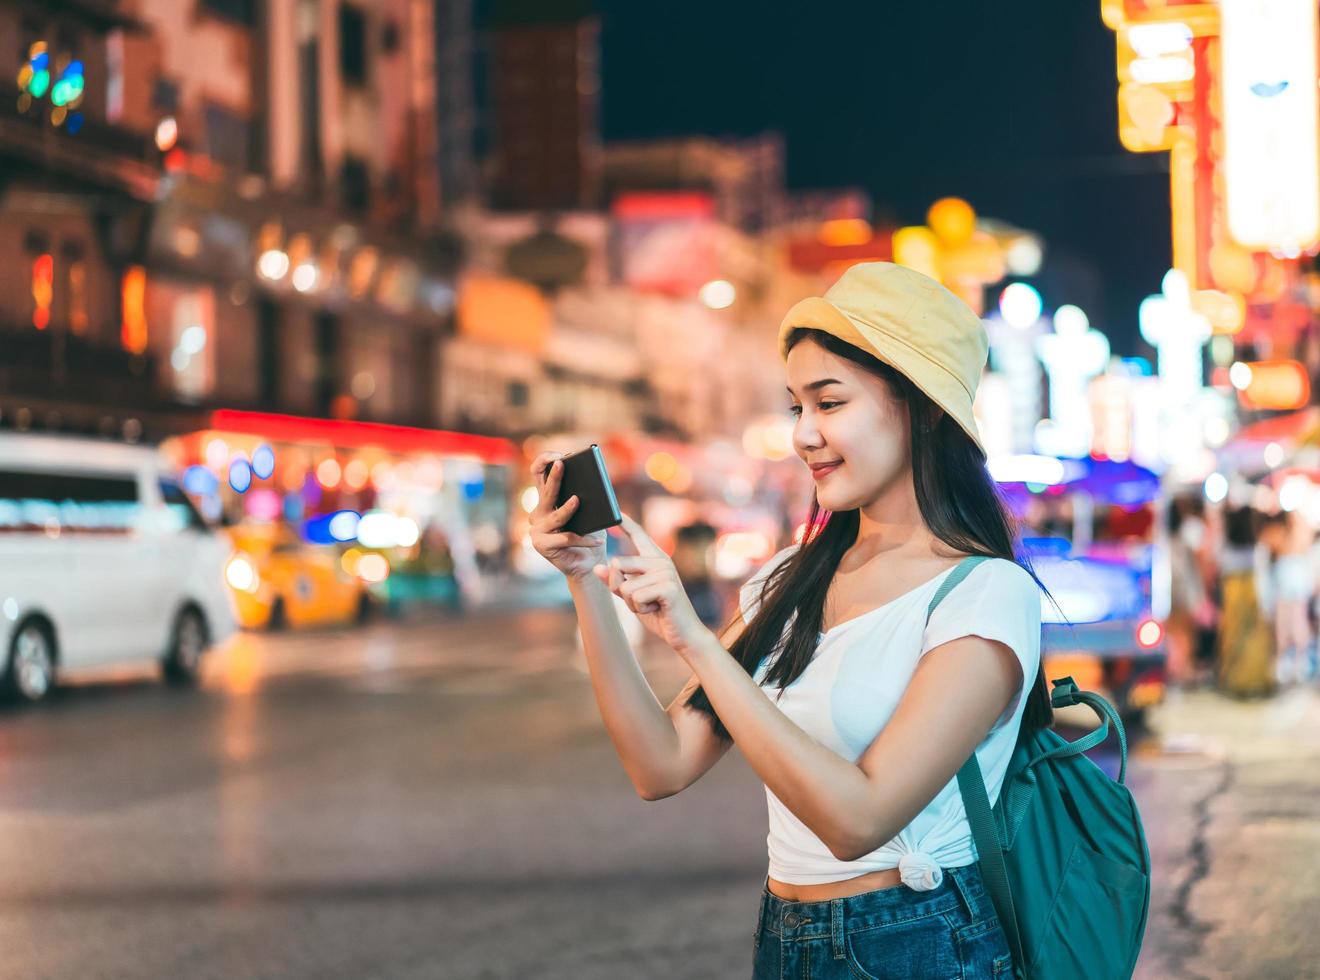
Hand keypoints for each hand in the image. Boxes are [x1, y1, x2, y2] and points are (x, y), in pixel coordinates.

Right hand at [527, 452, 606, 579]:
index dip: (544, 461)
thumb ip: (585, 497)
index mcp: (547, 500)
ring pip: (556, 517)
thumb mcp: (589, 512)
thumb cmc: (590, 534)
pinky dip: (584, 539)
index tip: (559, 456)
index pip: (538, 473)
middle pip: (546, 492)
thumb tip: (591, 483)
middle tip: (562, 463)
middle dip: (554, 476)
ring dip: (568, 509)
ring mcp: (537, 530)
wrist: (588, 564)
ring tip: (577, 500)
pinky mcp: (541, 545)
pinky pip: (566, 538)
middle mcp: (538, 513)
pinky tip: (598, 540)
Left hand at [591, 513, 710, 656]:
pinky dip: (640, 609)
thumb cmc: (658, 613)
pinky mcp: (667, 587)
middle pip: (618, 564)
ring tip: (651, 606)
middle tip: (641, 601)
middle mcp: (661, 561)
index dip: (627, 524)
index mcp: (655, 559)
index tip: (617, 511)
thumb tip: (597, 568)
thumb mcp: (632, 596)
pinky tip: (657, 610)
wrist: (683, 634)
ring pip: (625, 586)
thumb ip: (616, 582)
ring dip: (632, 603)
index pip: (639, 536)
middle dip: (620, 588)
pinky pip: (635, 597)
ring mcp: (666, 573)